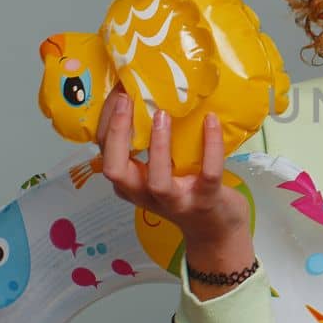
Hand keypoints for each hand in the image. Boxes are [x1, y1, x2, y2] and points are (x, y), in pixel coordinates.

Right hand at [94, 86, 251, 275]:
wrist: (216, 230)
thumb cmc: (185, 191)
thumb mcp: (158, 171)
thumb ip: (148, 146)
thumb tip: (148, 94)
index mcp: (131, 183)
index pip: (105, 153)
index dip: (107, 122)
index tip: (118, 91)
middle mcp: (146, 194)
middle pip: (116, 170)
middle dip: (117, 133)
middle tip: (127, 99)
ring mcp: (176, 200)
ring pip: (156, 179)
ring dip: (158, 145)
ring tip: (162, 114)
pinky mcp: (206, 199)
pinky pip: (209, 172)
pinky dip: (210, 145)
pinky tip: (210, 121)